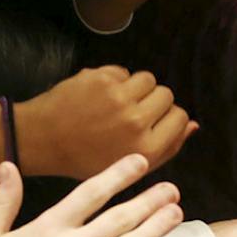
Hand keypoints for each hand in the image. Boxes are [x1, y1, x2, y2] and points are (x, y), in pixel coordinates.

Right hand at [0, 158, 184, 236]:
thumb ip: (4, 201)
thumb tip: (9, 166)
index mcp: (48, 227)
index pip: (92, 192)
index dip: (120, 174)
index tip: (141, 162)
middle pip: (121, 217)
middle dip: (150, 200)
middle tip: (172, 189)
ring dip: (158, 227)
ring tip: (177, 213)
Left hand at [19, 66, 195, 177]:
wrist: (42, 140)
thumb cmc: (84, 158)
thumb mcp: (128, 165)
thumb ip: (166, 148)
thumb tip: (193, 125)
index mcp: (146, 147)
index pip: (180, 117)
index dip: (169, 117)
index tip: (153, 121)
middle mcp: (136, 121)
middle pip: (167, 95)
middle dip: (154, 101)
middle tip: (133, 111)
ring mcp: (118, 96)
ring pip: (148, 79)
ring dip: (136, 87)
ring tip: (118, 101)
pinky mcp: (102, 78)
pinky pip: (124, 71)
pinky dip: (116, 80)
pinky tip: (101, 95)